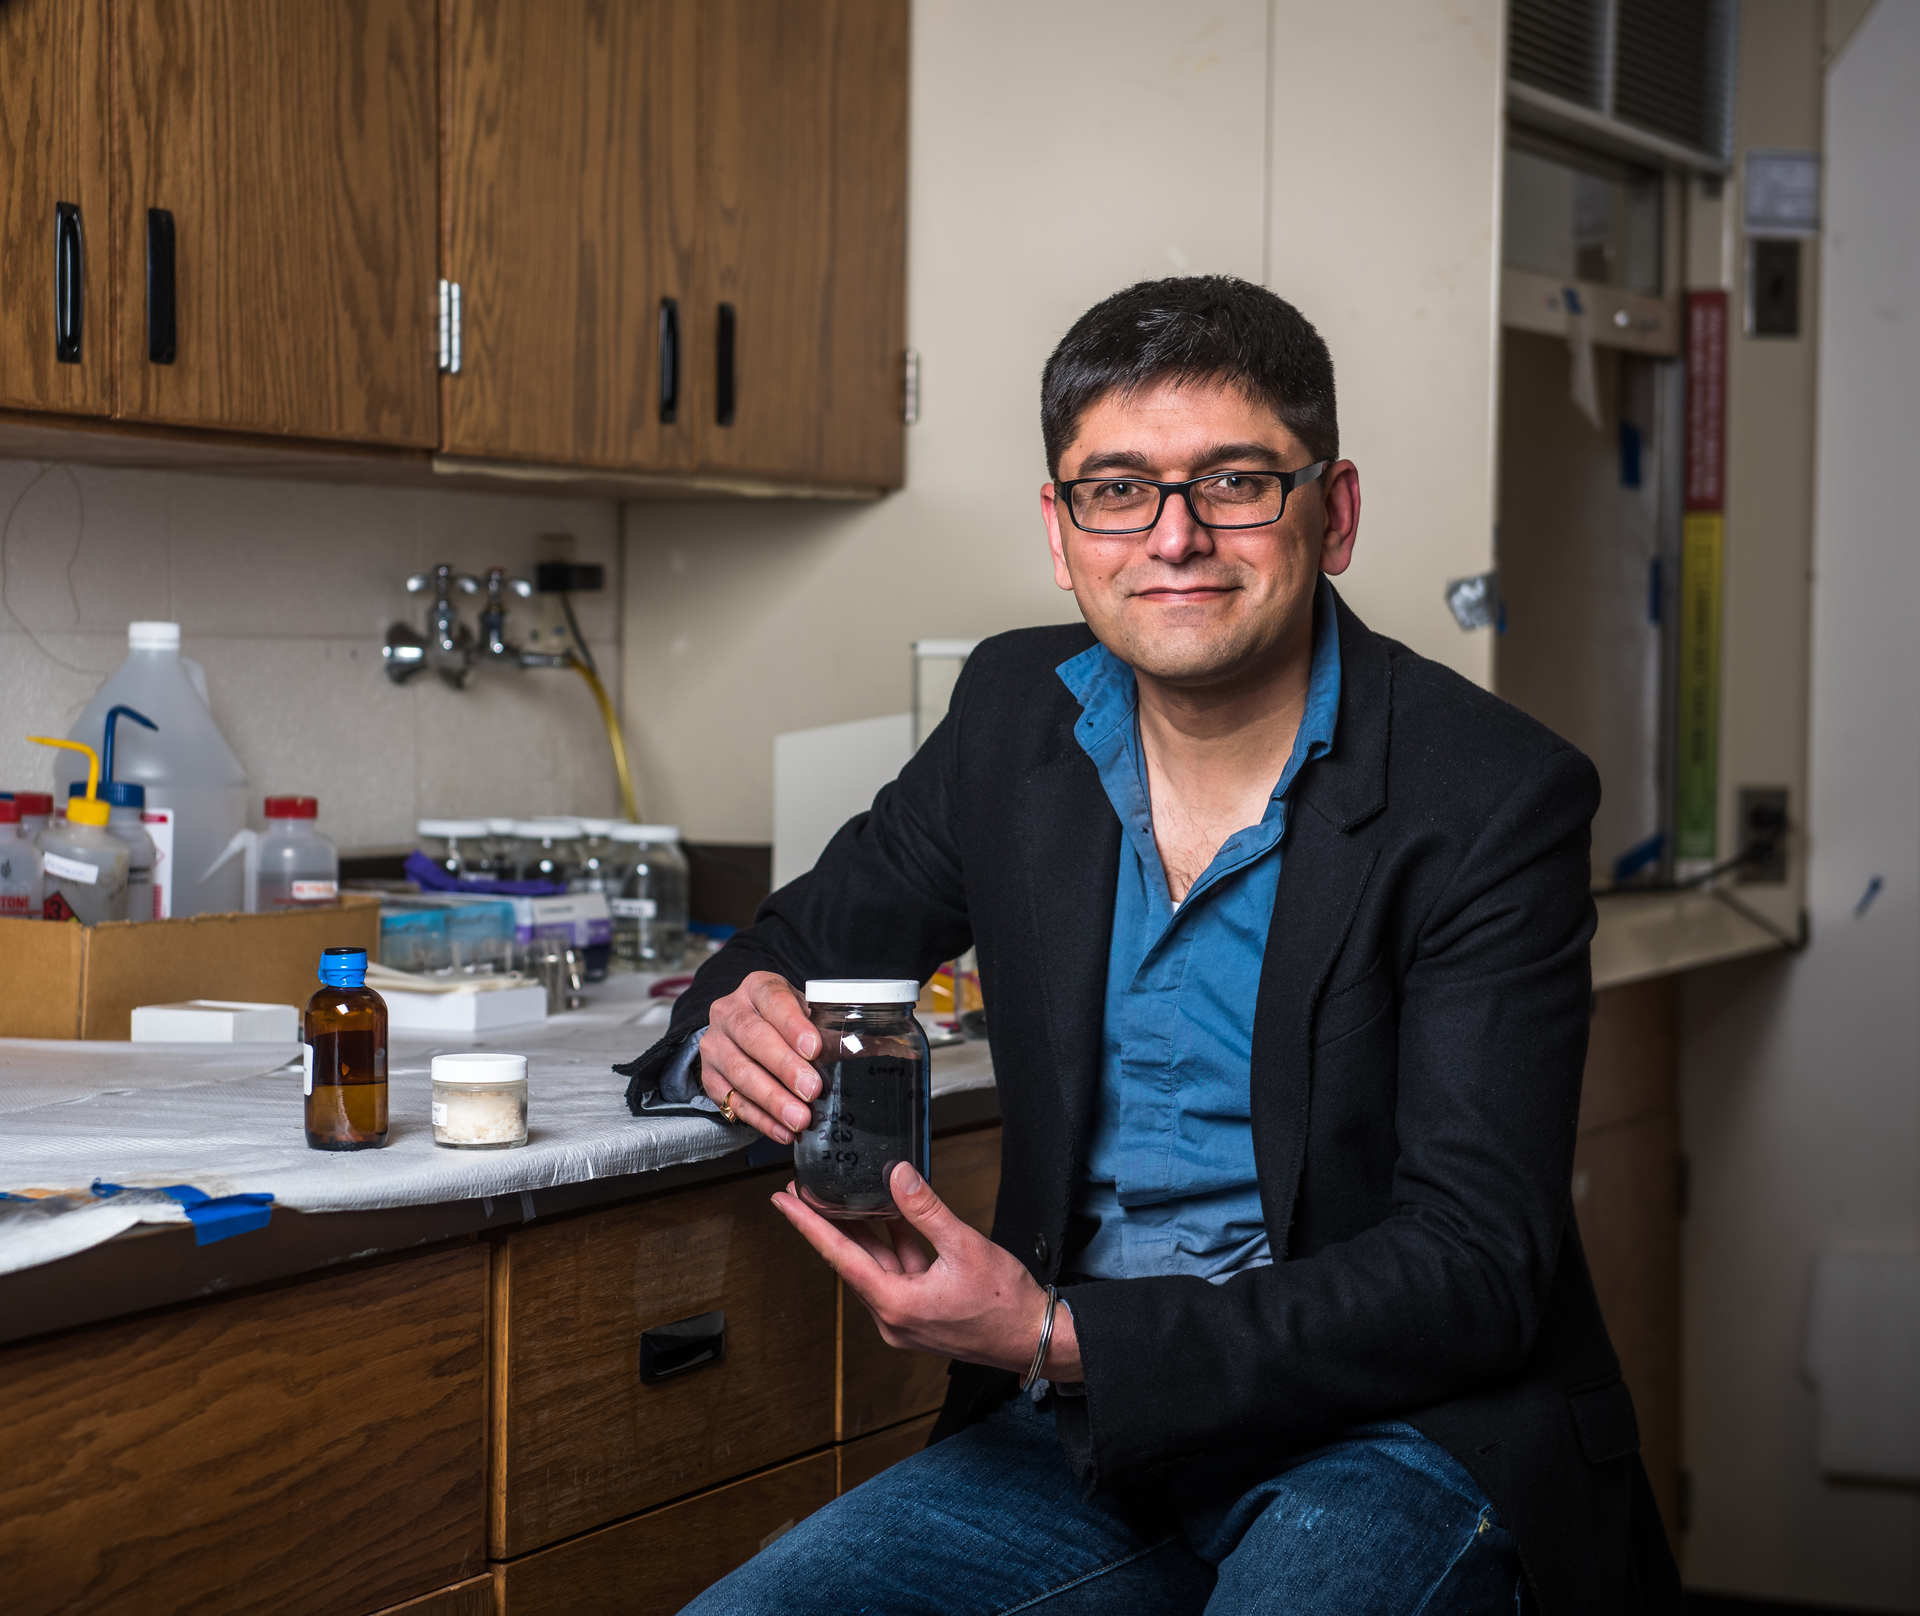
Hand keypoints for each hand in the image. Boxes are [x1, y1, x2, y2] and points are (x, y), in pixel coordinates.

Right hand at [698, 971, 821, 1144]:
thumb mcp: (806, 1013)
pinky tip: (783, 1131)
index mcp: (758, 988)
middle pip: (754, 1037)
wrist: (746, 1032)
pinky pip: (733, 1101)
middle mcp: (729, 1012)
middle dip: (785, 1067)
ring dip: (772, 1099)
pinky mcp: (710, 1077)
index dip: (793, 1025)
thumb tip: (877, 1049)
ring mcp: (715, 1045)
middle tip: (811, 1090)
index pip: (774, 1000)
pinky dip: (761, 1120)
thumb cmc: (785, 1022)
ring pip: (740, 1072)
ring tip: (800, 1119)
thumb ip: (832, 1028)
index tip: (814, 1049)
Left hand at [772, 1161, 1081, 1380]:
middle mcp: (893, 1317)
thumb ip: (926, 1210)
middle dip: (828, 1225)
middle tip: (803, 1192)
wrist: (1034, 1339)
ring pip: (875, 1266)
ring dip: (863, 1232)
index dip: (808, 1225)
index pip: (839, 1257)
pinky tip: (893, 1217)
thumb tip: (897, 1177)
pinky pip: (896, 1273)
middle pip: (852, 1261)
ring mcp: (905, 1318)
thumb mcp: (964, 1247)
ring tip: (843, 1198)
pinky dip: (893, 1245)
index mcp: (896, 1304)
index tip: (784, 1202)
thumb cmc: (1005, 1305)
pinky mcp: (919, 1314)